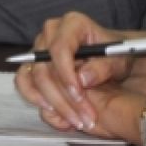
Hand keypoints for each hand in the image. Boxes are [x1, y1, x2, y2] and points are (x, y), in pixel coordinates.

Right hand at [14, 11, 142, 133]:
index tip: (79, 96)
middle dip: (61, 97)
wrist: (114, 59)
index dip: (66, 74)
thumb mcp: (121, 59)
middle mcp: (50, 33)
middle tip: (83, 119)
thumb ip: (104, 67)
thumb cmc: (119, 56)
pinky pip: (24, 81)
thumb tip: (83, 79)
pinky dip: (35, 99)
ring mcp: (38, 48)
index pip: (59, 49)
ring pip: (32, 77)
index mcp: (72, 24)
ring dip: (50, 102)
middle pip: (43, 66)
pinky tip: (56, 115)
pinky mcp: (33, 64)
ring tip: (73, 121)